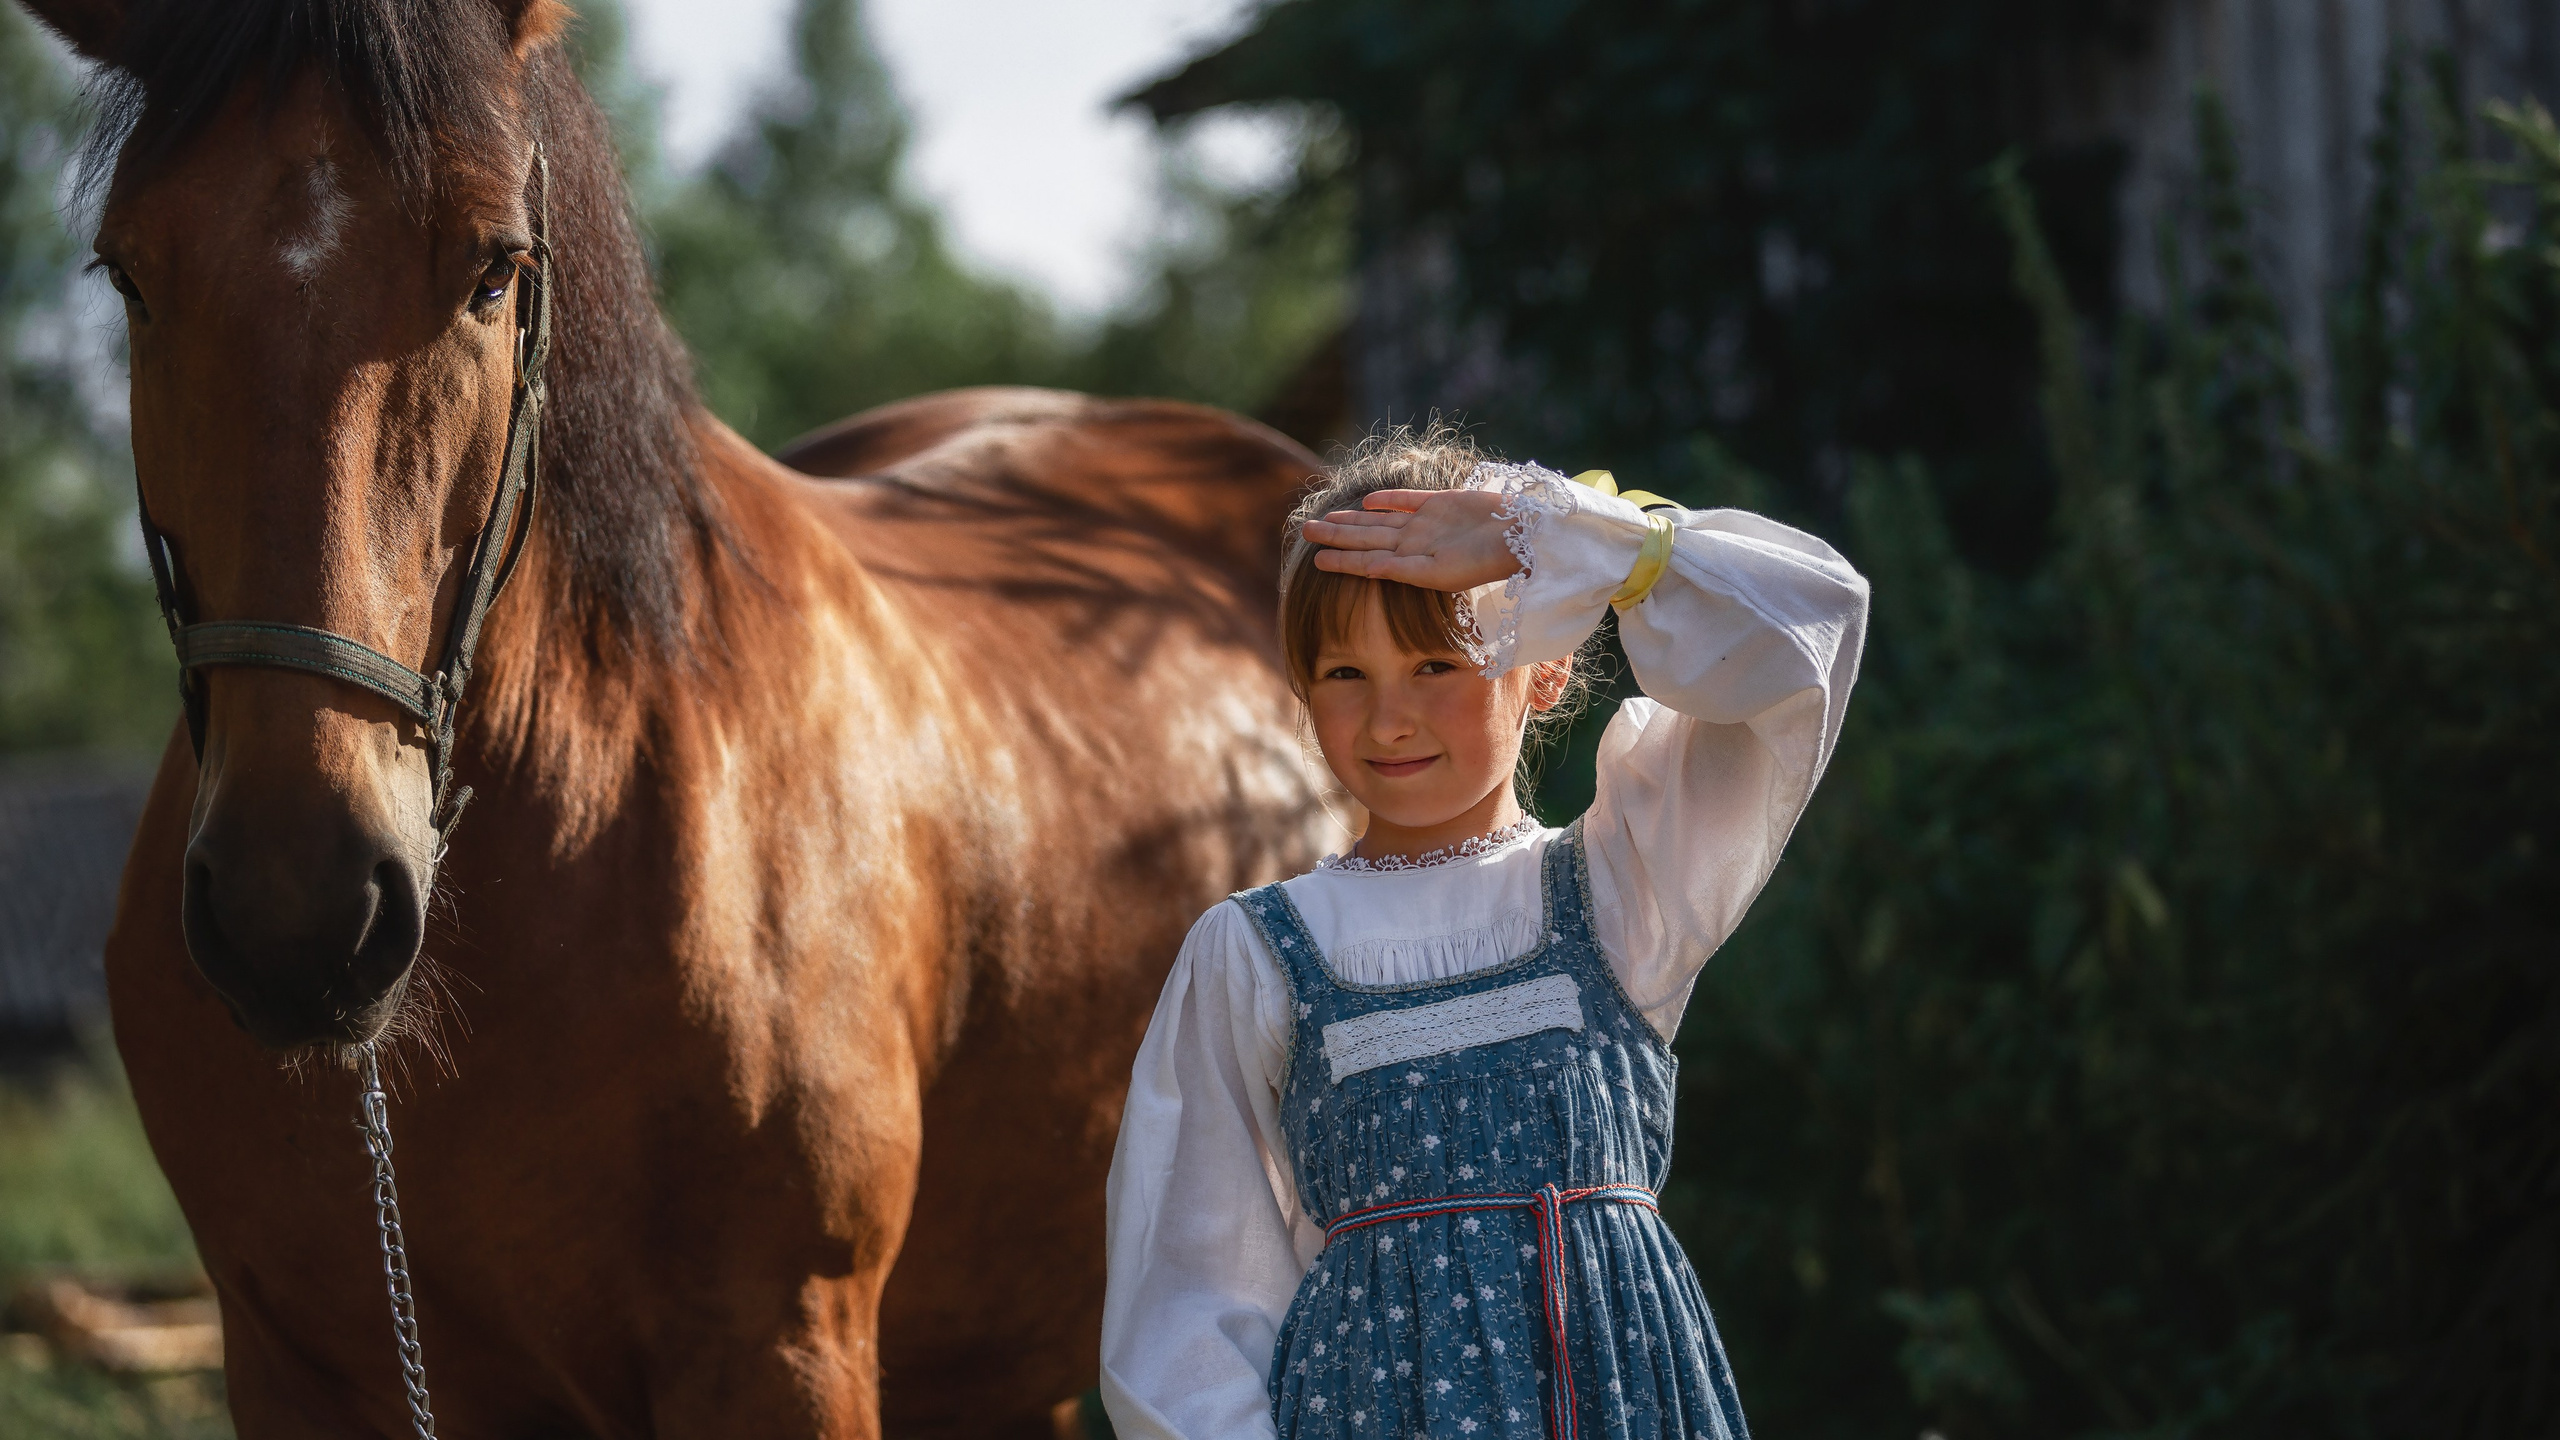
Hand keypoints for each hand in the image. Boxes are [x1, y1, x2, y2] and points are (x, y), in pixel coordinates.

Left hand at [1304, 489, 1520, 592]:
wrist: (1523, 537)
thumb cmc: (1486, 562)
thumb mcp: (1442, 573)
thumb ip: (1404, 569)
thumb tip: (1368, 568)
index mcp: (1414, 565)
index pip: (1368, 563)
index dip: (1342, 561)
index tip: (1315, 560)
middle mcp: (1415, 545)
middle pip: (1367, 539)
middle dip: (1336, 536)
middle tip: (1306, 530)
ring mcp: (1427, 524)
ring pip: (1379, 520)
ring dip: (1352, 519)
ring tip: (1326, 518)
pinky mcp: (1442, 503)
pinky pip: (1407, 500)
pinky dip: (1387, 499)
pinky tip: (1366, 502)